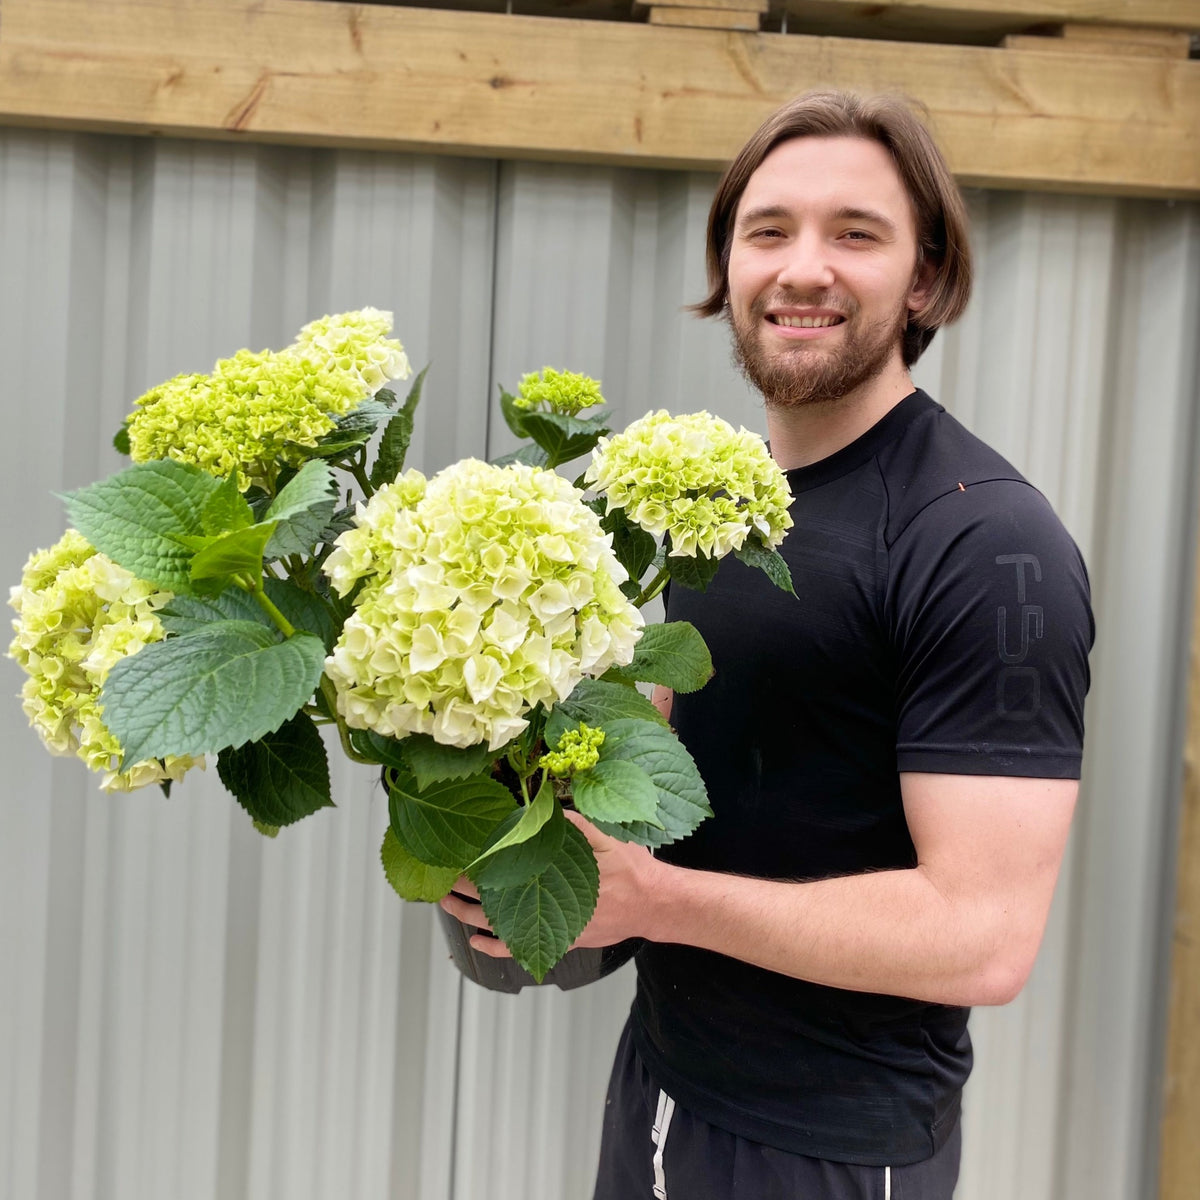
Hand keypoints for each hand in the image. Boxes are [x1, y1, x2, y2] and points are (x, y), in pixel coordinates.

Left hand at [437, 813, 661, 958]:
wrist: (655, 905)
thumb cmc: (632, 869)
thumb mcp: (607, 837)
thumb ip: (575, 824)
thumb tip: (543, 808)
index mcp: (553, 878)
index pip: (504, 874)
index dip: (477, 868)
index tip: (456, 858)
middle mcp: (548, 908)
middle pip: (494, 901)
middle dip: (464, 891)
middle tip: (441, 881)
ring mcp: (553, 928)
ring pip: (500, 925)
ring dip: (470, 916)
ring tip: (447, 905)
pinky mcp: (561, 939)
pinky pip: (521, 947)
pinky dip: (496, 947)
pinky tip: (477, 943)